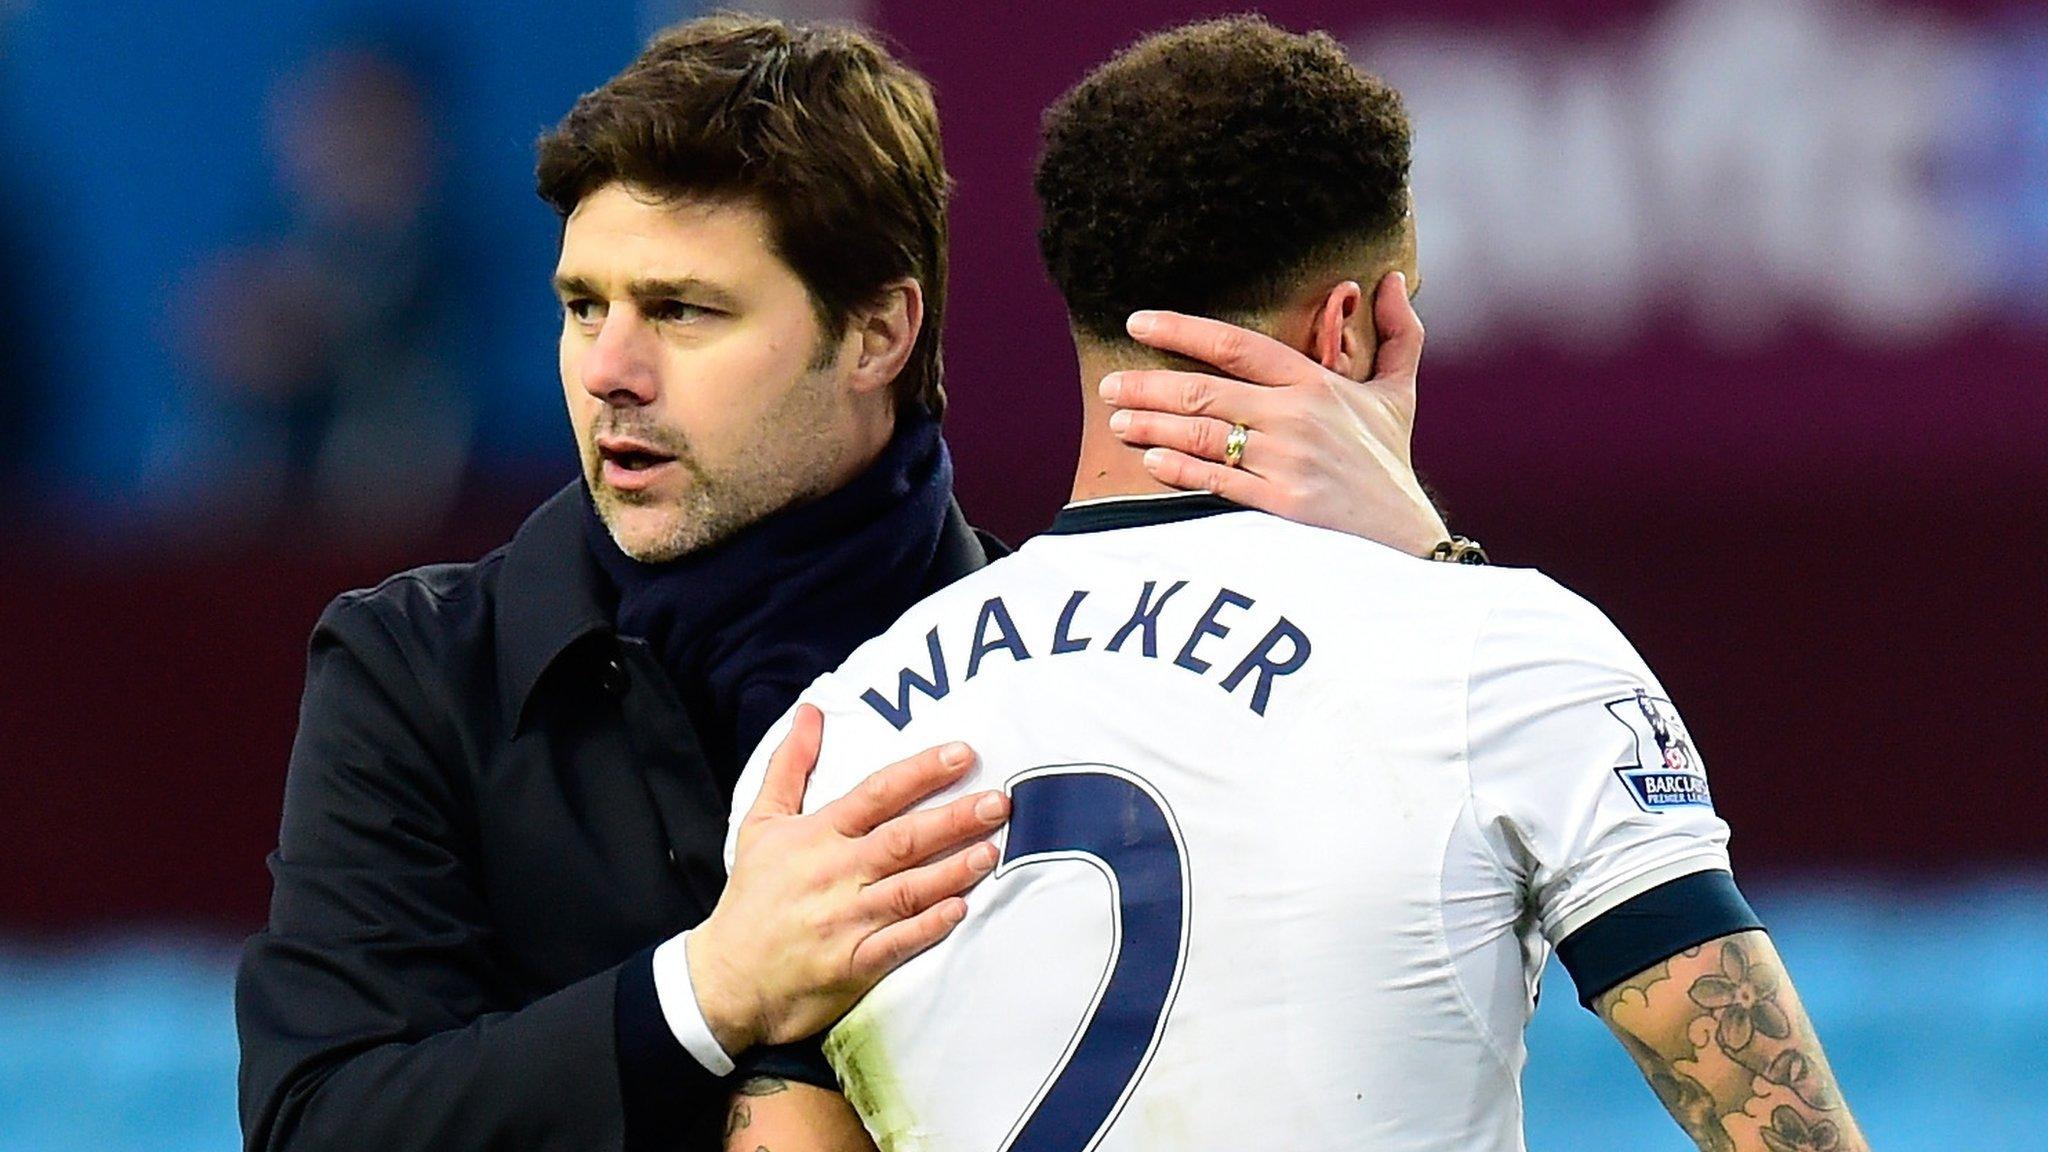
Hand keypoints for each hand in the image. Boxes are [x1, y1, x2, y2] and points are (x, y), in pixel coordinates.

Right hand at [688, 705, 1008, 1052]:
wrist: (726, 978)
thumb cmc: (751, 897)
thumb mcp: (761, 824)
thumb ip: (789, 766)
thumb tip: (811, 711)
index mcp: (816, 836)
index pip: (876, 794)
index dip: (921, 772)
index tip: (962, 754)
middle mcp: (834, 873)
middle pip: (903, 839)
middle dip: (954, 819)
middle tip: (999, 801)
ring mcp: (845, 920)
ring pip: (909, 889)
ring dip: (953, 870)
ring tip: (991, 850)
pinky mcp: (852, 963)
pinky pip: (898, 942)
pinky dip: (929, 926)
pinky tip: (961, 910)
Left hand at [1102, 271, 1449, 557]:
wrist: (1404, 537)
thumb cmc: (1388, 463)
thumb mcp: (1398, 393)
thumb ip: (1397, 333)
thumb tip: (1387, 278)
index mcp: (1314, 383)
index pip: (1235, 345)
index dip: (1180, 330)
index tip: (1137, 323)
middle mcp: (1296, 416)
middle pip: (1203, 391)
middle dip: (1147, 387)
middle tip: (1108, 386)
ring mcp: (1286, 461)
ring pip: (1200, 434)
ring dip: (1151, 426)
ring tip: (1117, 422)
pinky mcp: (1281, 504)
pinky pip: (1216, 480)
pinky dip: (1179, 469)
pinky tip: (1151, 460)